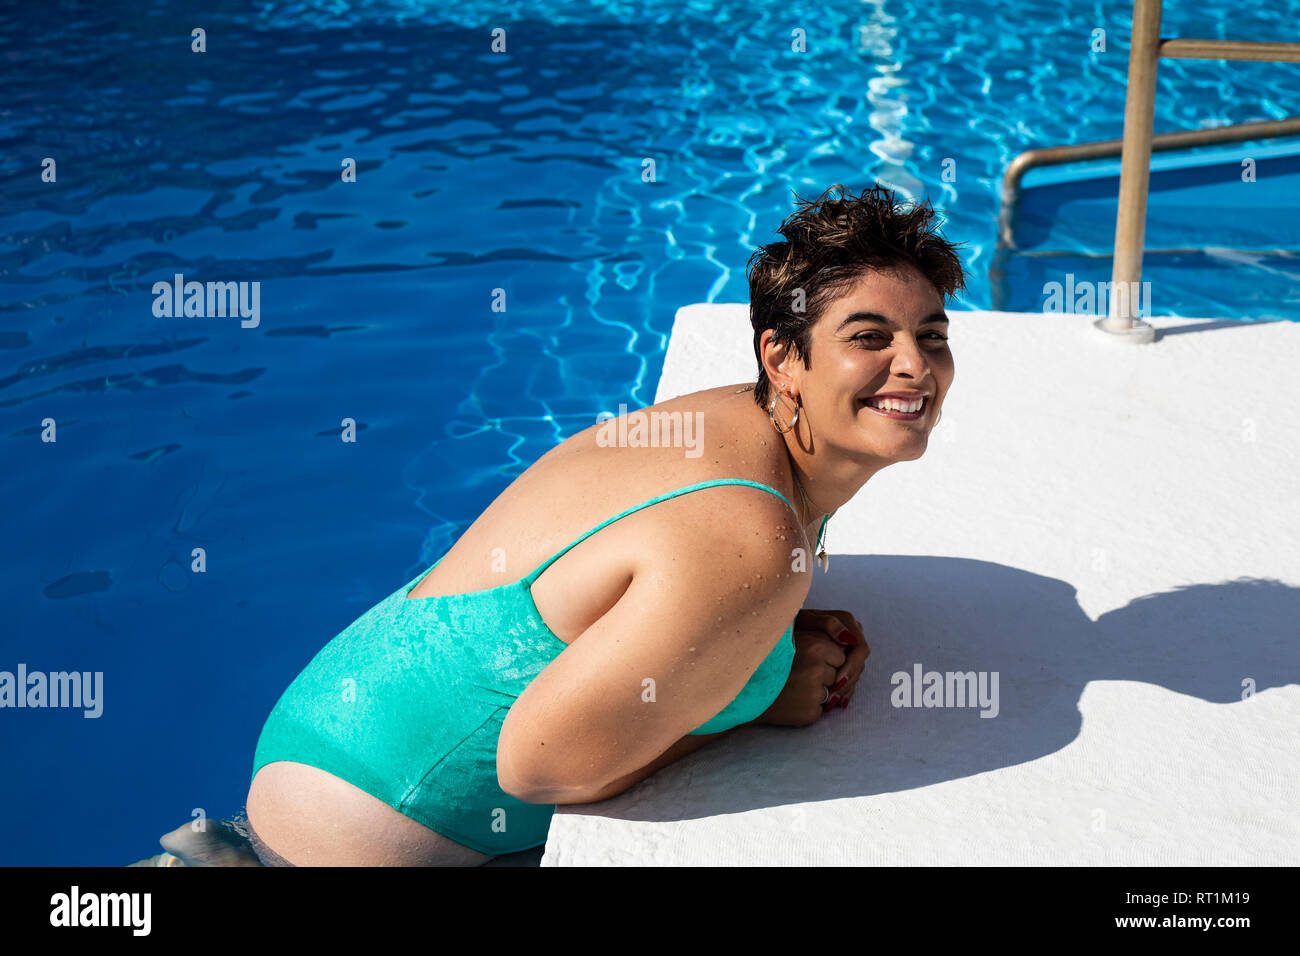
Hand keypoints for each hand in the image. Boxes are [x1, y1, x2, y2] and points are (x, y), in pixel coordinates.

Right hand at [751, 609, 867, 726]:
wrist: (743, 690)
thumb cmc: (770, 659)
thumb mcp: (795, 636)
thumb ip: (825, 633)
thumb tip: (853, 641)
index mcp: (814, 645)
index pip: (841, 655)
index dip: (825, 659)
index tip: (804, 660)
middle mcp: (816, 668)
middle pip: (839, 674)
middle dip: (824, 675)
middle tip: (798, 674)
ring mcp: (813, 692)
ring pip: (832, 691)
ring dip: (818, 691)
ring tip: (794, 686)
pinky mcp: (809, 712)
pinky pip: (822, 709)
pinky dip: (810, 706)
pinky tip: (792, 700)